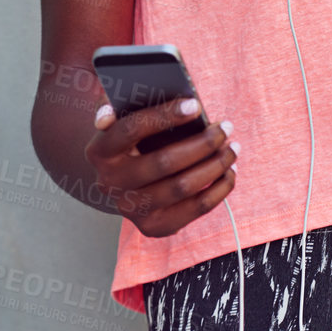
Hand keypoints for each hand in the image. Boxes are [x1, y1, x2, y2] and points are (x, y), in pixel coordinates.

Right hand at [85, 97, 238, 236]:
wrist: (121, 180)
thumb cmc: (130, 139)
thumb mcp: (121, 117)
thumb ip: (120, 104)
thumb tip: (106, 115)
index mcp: (99, 150)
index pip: (131, 129)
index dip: (165, 116)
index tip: (196, 105)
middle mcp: (110, 183)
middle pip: (164, 162)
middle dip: (202, 143)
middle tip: (226, 128)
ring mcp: (130, 208)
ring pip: (183, 187)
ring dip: (216, 165)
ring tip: (232, 148)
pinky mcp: (152, 227)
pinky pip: (195, 209)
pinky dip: (219, 189)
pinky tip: (229, 172)